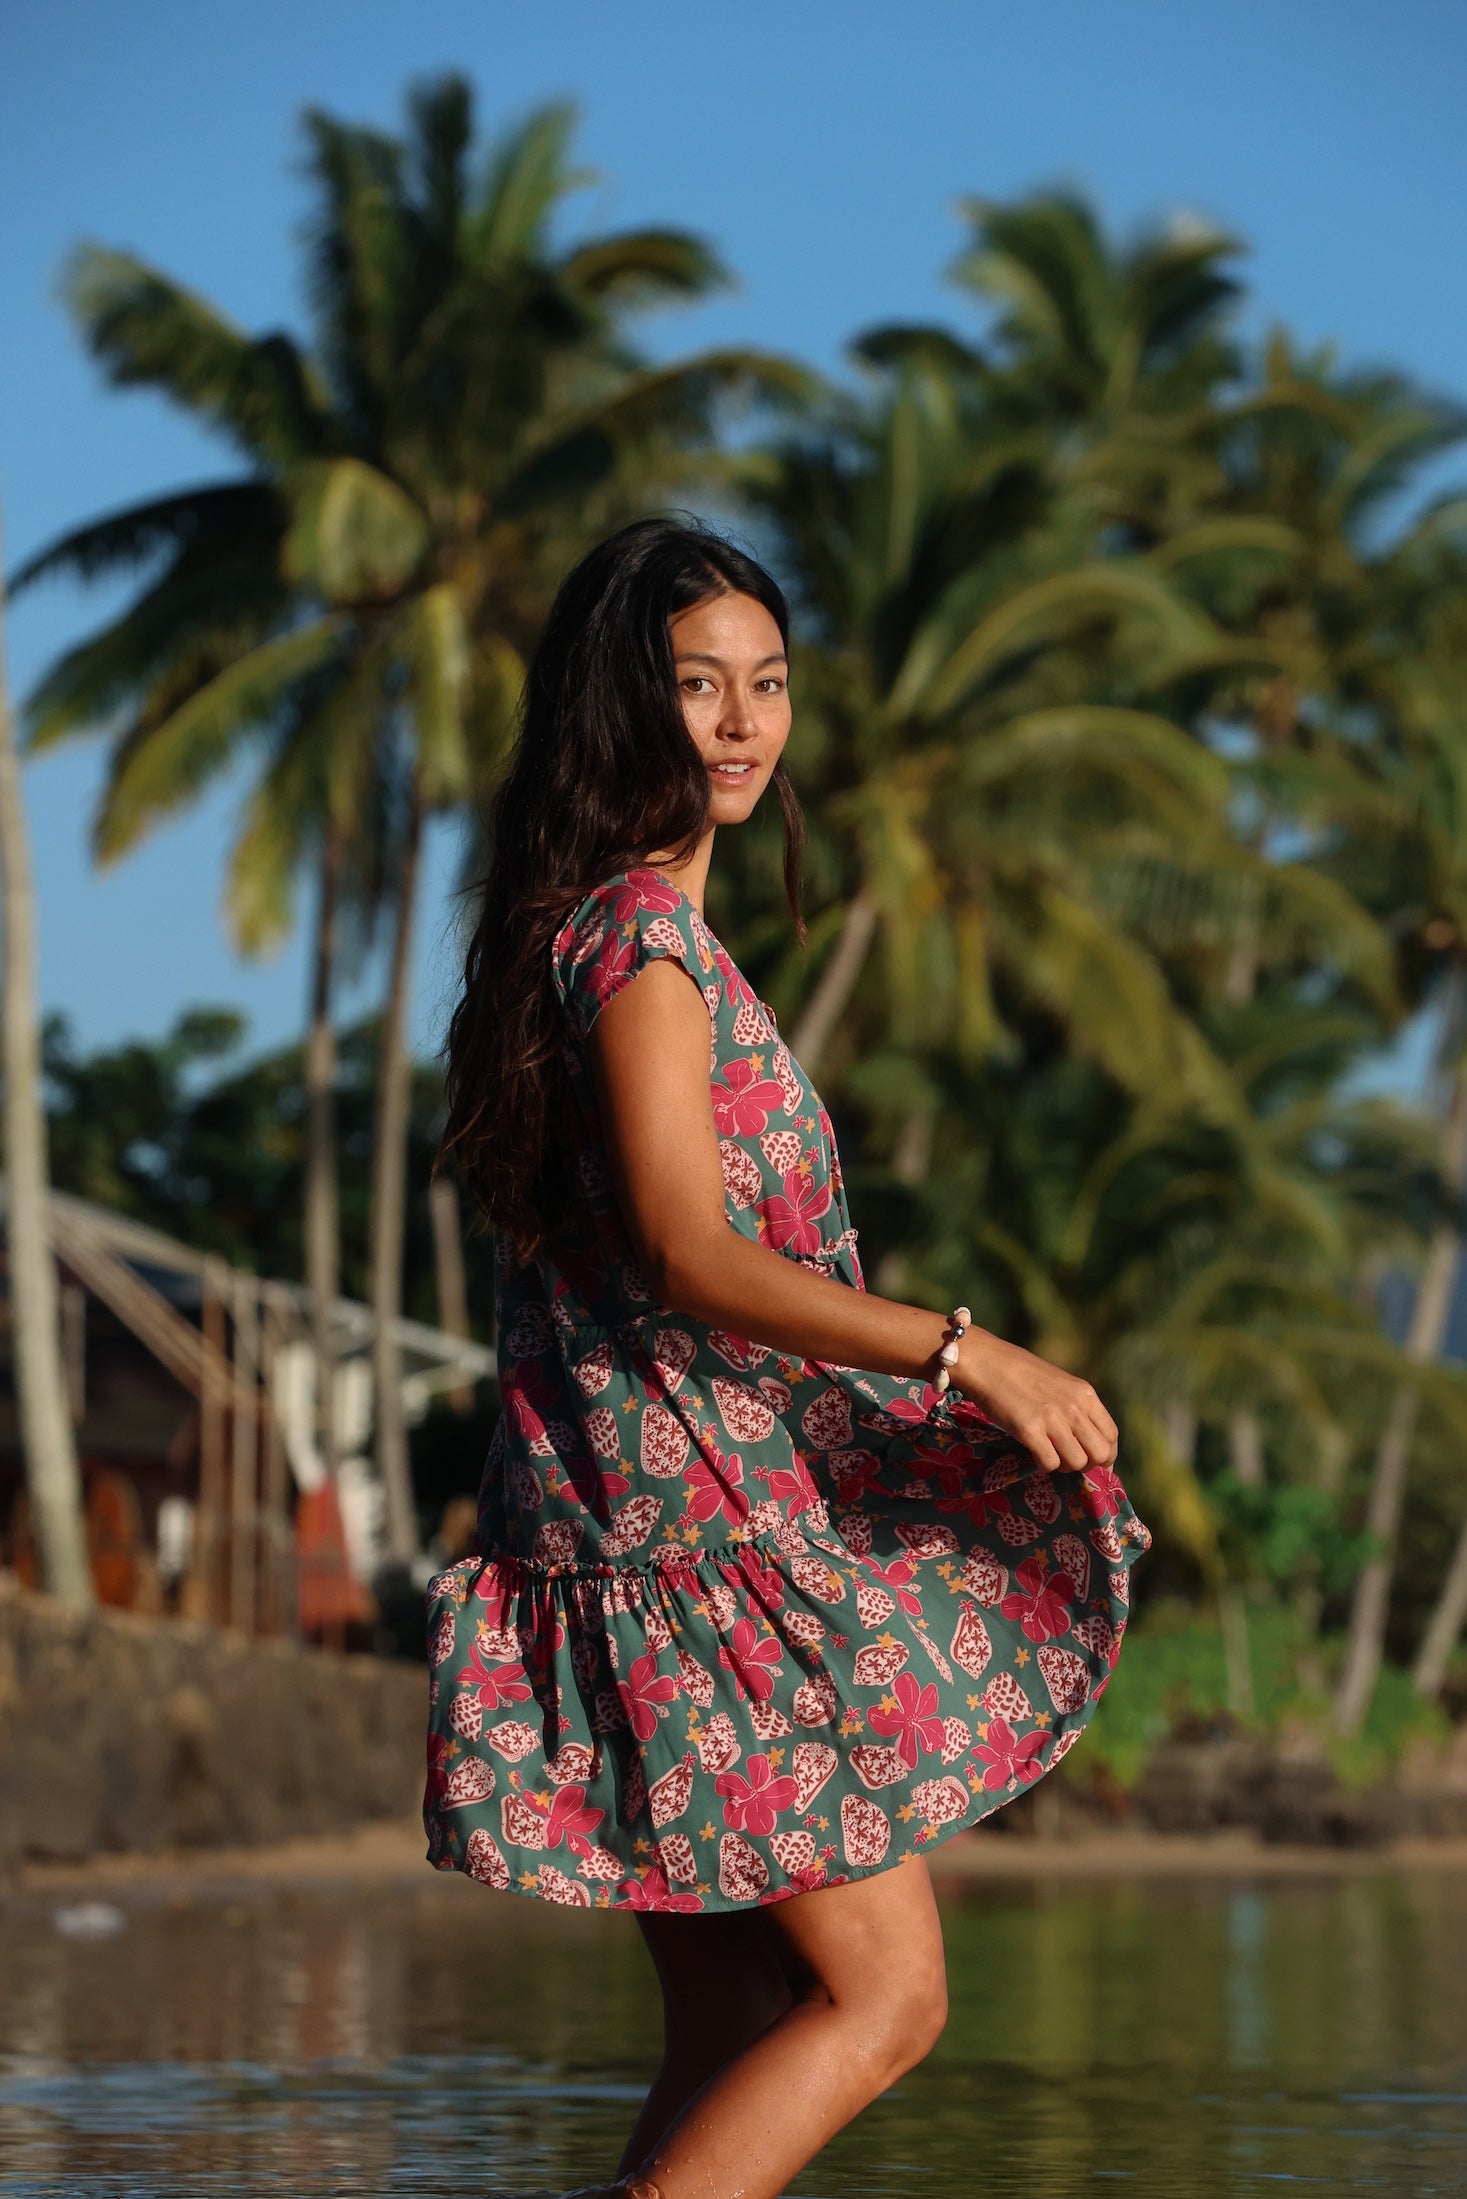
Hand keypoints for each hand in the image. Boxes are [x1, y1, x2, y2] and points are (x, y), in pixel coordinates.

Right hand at [954, 1328, 1117, 1472]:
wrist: (987, 1362)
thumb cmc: (1020, 1372)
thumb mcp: (1060, 1384)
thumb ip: (1077, 1407)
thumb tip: (1088, 1441)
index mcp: (1085, 1395)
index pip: (1111, 1435)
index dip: (1106, 1455)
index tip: (1092, 1461)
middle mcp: (1075, 1408)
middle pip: (1100, 1454)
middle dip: (1087, 1464)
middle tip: (1069, 1459)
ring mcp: (1053, 1420)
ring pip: (1076, 1463)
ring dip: (1063, 1465)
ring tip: (1048, 1453)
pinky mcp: (1030, 1430)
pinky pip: (1050, 1463)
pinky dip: (1043, 1464)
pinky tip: (1033, 1452)